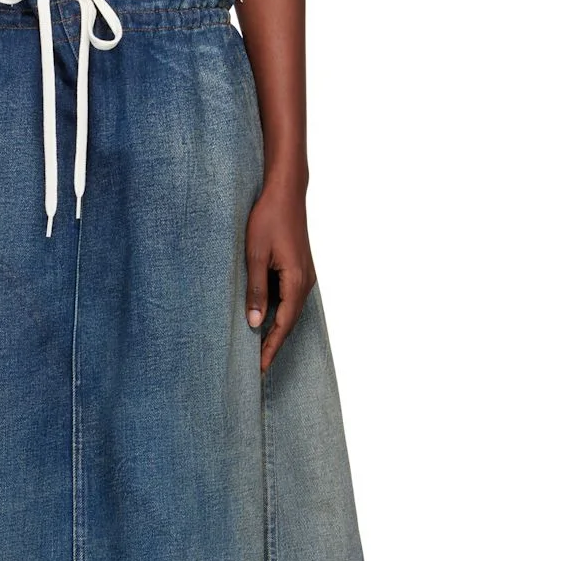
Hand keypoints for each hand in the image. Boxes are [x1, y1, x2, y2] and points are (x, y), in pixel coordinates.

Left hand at [244, 178, 316, 372]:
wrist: (285, 191)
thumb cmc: (269, 219)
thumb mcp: (255, 256)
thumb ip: (256, 291)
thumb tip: (255, 323)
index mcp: (296, 281)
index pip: (283, 325)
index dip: (270, 348)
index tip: (260, 369)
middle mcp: (305, 281)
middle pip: (289, 322)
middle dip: (273, 345)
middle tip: (257, 368)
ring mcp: (304, 275)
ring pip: (289, 311)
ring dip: (275, 330)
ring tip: (259, 349)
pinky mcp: (299, 269)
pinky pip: (289, 298)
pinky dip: (278, 313)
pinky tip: (265, 320)